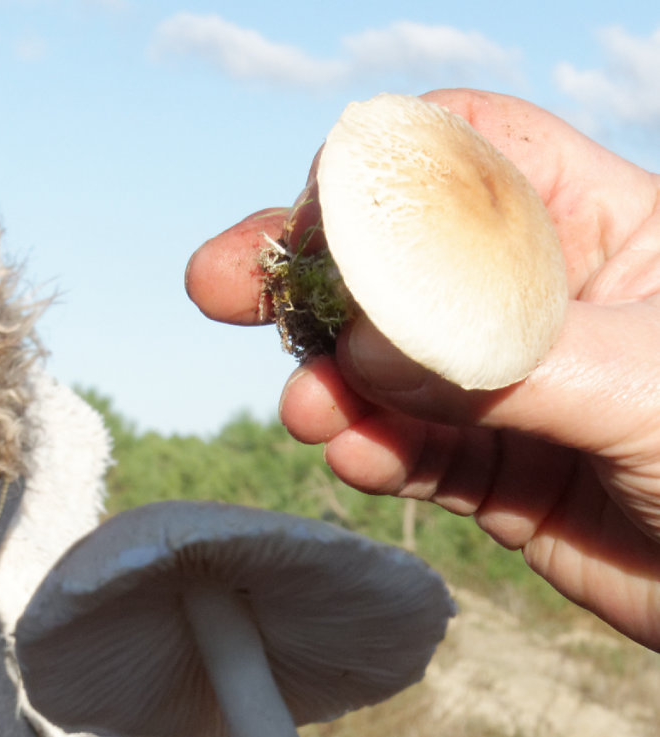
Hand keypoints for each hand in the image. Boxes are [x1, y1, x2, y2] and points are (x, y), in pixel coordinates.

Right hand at [186, 89, 659, 651]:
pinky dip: (374, 451)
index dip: (382, 172)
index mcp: (602, 231)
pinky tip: (351, 455)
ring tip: (307, 409)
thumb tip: (366, 347)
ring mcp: (514, 390)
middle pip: (405, 257)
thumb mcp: (642, 382)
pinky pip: (415, 451)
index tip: (316, 223)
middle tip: (225, 285)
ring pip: (393, 365)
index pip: (469, 156)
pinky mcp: (498, 473)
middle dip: (312, 273)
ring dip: (335, 380)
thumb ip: (504, 361)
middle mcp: (546, 302)